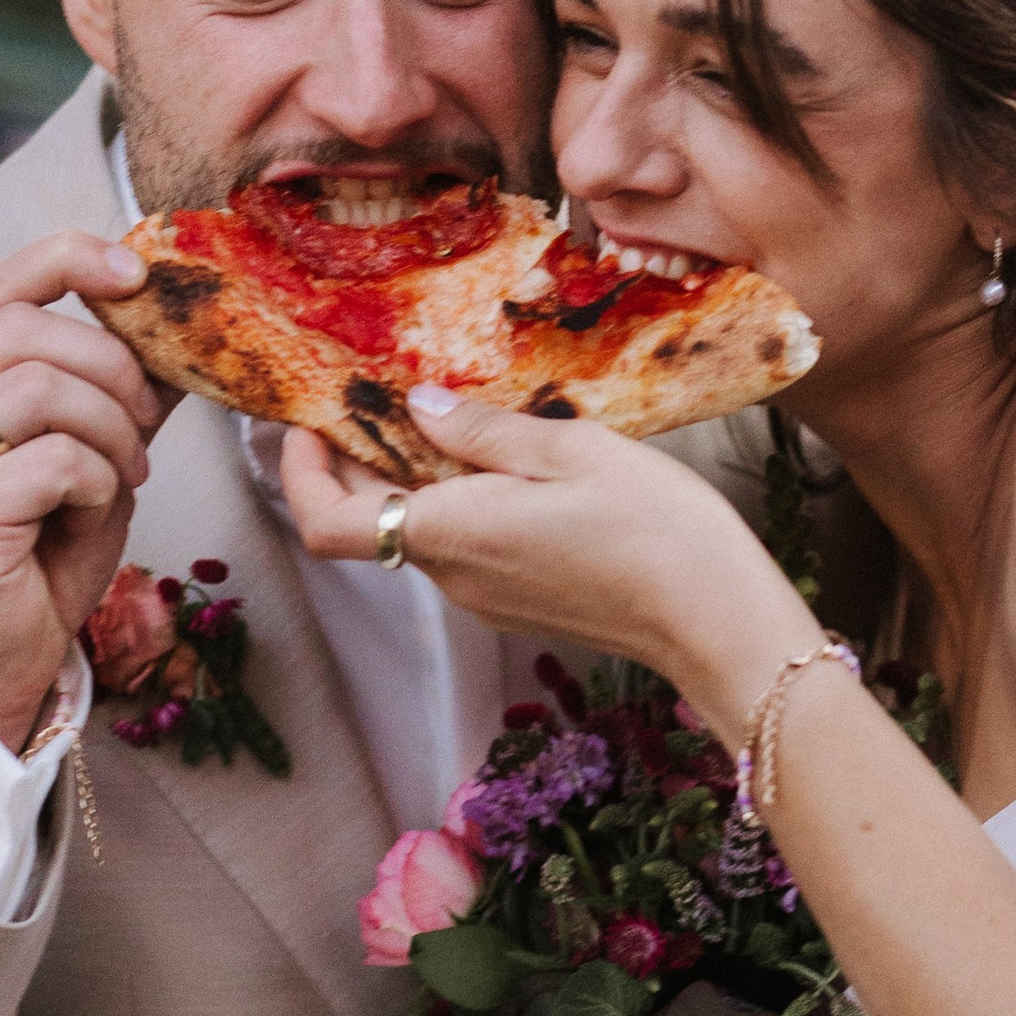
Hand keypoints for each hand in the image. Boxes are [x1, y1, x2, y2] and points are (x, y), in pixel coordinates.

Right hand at [0, 232, 174, 749]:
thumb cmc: (33, 557)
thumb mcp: (85, 457)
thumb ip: (113, 395)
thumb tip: (179, 333)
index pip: (1, 284)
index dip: (71, 259)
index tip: (136, 272)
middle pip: (25, 327)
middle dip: (112, 367)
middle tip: (145, 423)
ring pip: (40, 387)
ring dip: (110, 431)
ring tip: (122, 476)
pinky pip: (52, 459)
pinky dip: (97, 481)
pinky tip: (92, 512)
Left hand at [278, 387, 813, 739]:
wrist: (715, 620)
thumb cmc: (654, 528)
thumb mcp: (571, 449)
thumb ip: (485, 430)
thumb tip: (419, 408)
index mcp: (448, 533)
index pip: (326, 522)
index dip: (299, 472)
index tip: (308, 420)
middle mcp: (451, 576)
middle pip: (369, 523)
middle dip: (359, 461)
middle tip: (379, 396)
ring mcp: (484, 599)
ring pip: (419, 532)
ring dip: (416, 479)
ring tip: (452, 415)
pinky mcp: (518, 605)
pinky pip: (464, 548)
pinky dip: (458, 503)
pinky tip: (504, 463)